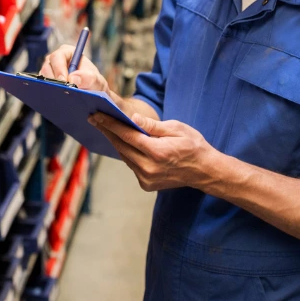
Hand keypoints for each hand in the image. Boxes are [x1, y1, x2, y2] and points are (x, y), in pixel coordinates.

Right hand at [39, 44, 110, 94]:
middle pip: (46, 68)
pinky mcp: (46, 83)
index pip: (58, 56)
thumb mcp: (97, 81)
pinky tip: (57, 101)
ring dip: (51, 88)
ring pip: (42, 79)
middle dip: (53, 81)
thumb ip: (89, 78)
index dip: (59, 69)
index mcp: (67, 53)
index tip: (64, 82)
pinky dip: (49, 94)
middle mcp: (55, 60)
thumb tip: (73, 79)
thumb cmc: (94, 84)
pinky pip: (42, 88)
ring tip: (61, 97)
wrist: (92, 95)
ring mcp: (49, 72)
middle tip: (62, 92)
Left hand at [89, 112, 220, 192]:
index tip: (97, 115)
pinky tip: (125, 144)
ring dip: (116, 142)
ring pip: (124, 157)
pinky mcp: (146, 185)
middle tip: (95, 119)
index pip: (127, 135)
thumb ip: (153, 125)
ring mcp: (147, 178)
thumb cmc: (193, 146)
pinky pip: (131, 165)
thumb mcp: (177, 128)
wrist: (204, 171)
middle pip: (121, 146)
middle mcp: (149, 168)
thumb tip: (132, 118)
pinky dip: (128, 154)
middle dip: (107, 131)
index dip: (110, 124)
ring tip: (107, 128)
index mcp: (157, 152)